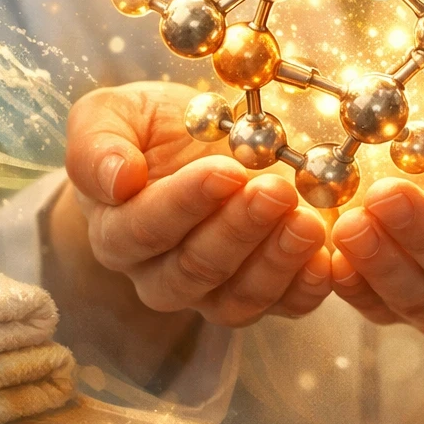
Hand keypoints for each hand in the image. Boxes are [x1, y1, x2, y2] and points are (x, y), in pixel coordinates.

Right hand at [51, 82, 331, 328]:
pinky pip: (281, 308)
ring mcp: (210, 292)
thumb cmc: (145, 130)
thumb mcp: (110, 115)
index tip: (225, 170)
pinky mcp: (258, 294)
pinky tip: (327, 260)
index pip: (145, 229)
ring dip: (277, 262)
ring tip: (308, 222)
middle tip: (276, 191)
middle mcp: (158, 275)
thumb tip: (117, 179)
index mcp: (116, 232)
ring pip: (238, 298)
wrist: (188, 147)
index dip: (187, 203)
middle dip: (240, 230)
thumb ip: (96, 144)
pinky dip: (306, 289)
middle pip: (196, 269)